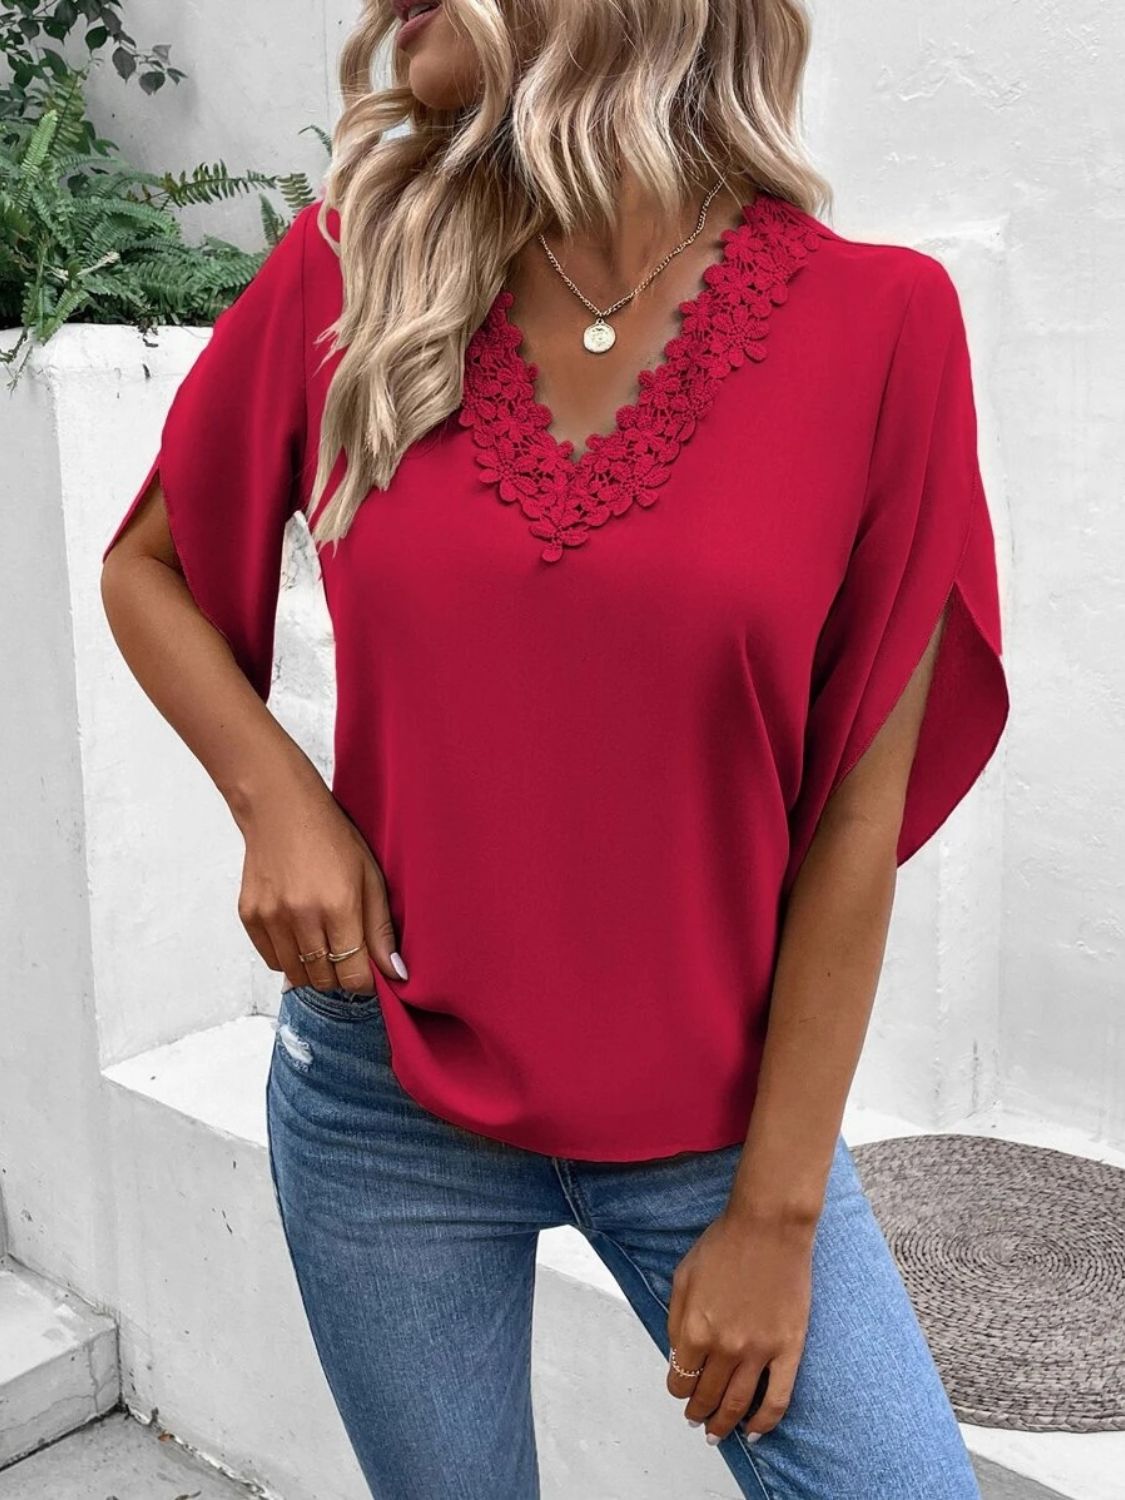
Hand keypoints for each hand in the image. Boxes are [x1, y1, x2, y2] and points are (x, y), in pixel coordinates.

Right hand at [235, 767, 405, 994]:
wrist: (280, 809)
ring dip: (314, 968)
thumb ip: (381, 930)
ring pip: (296, 975)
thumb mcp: (370, 877)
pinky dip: (288, 957)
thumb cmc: (331, 838)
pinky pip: (272, 960)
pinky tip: (299, 931)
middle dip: (340, 974)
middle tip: (347, 951)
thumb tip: (396, 973)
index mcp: (338, 906)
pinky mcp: (250, 916)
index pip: (353, 975)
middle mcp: (301, 916)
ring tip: (323, 939)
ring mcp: (271, 918)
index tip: (369, 971)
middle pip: (324, 980)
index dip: (365, 980)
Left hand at [666, 1207, 813, 1443]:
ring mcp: (758, 1352)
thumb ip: (676, 1320)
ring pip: (738, 1405)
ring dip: (724, 1424)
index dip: (678, 1389)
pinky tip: (755, 1432)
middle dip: (697, 1412)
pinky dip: (765, 1422)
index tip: (681, 1390)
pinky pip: (778, 1399)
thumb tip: (678, 1356)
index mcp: (694, 1329)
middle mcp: (724, 1347)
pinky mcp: (788, 1349)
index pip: (680, 1378)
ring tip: (717, 1433)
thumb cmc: (724, 1244)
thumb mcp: (683, 1276)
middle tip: (695, 1420)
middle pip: (706, 1396)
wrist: (768, 1226)